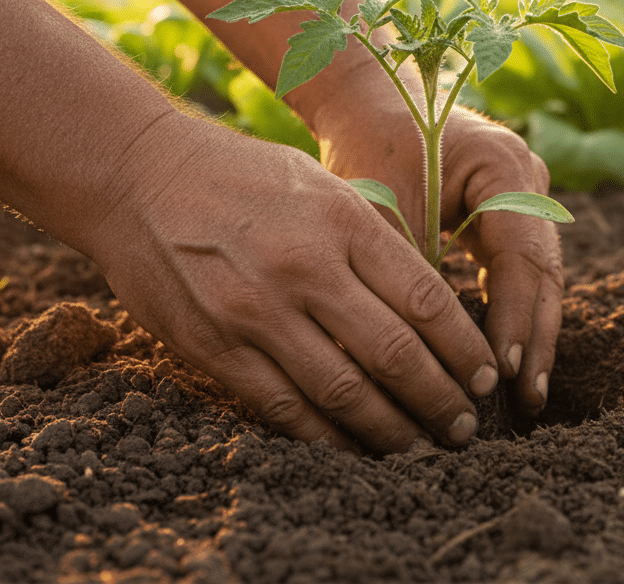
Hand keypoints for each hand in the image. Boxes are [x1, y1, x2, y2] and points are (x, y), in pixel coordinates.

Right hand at [84, 111, 499, 452]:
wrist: (137, 174)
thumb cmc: (243, 176)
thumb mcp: (322, 186)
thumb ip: (374, 242)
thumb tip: (433, 310)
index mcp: (343, 222)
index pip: (427, 301)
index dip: (465, 351)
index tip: (486, 378)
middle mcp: (305, 268)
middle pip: (395, 355)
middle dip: (441, 401)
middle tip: (464, 430)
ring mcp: (256, 312)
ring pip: (343, 393)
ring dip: (390, 431)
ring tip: (418, 448)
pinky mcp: (213, 346)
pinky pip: (282, 408)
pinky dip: (325, 437)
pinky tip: (352, 449)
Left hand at [316, 97, 562, 416]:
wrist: (368, 104)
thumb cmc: (370, 147)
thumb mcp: (383, 210)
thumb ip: (407, 273)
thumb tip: (413, 357)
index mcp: (506, 167)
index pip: (523, 257)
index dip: (515, 318)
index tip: (500, 373)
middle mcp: (529, 182)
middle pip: (543, 273)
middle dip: (534, 340)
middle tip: (525, 402)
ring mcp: (525, 199)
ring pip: (536, 279)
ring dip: (527, 337)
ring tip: (522, 399)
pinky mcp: (507, 218)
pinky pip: (518, 275)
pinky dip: (509, 317)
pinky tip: (503, 366)